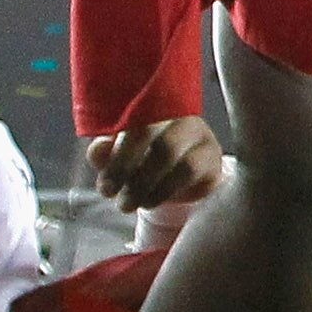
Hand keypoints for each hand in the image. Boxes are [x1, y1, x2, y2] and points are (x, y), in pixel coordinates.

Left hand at [87, 116, 221, 210]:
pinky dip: (169, 190)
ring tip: (134, 204)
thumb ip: (105, 151)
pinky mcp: (213, 156)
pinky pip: (193, 173)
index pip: (136, 126)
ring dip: (151, 187)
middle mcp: (179, 116)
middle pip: (158, 141)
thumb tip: (98, 151)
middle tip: (121, 203)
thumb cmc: (141, 158)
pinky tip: (154, 200)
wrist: (177, 176)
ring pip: (177, 159)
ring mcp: (200, 134)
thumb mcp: (117, 155)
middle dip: (135, 176)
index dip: (120, 158)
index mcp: (151, 107)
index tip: (106, 189)